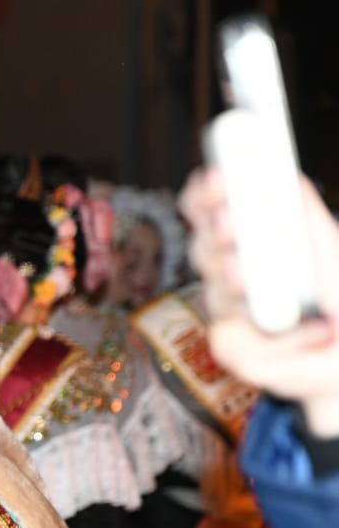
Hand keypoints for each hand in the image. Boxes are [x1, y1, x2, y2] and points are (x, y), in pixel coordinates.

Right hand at [181, 167, 338, 435]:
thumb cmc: (336, 300)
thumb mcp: (328, 248)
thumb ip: (303, 214)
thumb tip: (287, 180)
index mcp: (248, 239)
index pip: (208, 208)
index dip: (205, 193)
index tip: (216, 177)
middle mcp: (231, 272)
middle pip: (201, 247)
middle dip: (215, 234)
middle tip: (230, 221)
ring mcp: (230, 312)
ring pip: (213, 293)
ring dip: (232, 282)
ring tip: (247, 276)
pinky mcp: (236, 349)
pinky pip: (233, 342)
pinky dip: (272, 340)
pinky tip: (302, 334)